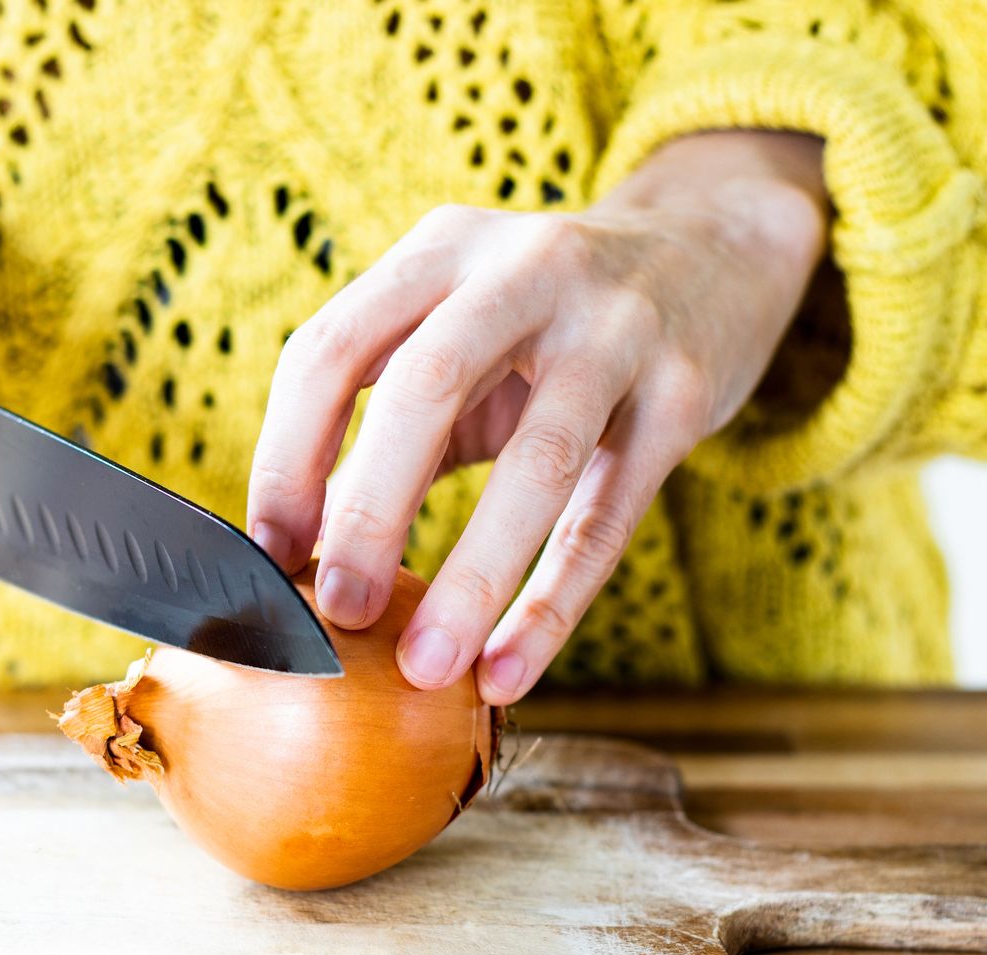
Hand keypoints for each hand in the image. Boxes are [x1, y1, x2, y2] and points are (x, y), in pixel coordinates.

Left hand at [247, 130, 827, 702]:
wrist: (717, 251)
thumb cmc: (551, 321)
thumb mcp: (461, 335)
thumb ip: (384, 425)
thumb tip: (298, 551)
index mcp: (441, 250)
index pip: (331, 349)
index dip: (287, 458)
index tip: (269, 555)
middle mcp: (526, 267)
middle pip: (426, 387)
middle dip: (372, 511)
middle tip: (340, 612)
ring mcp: (616, 327)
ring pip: (537, 461)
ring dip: (472, 577)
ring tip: (427, 667)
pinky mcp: (685, 394)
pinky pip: (608, 517)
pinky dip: (551, 606)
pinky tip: (507, 673)